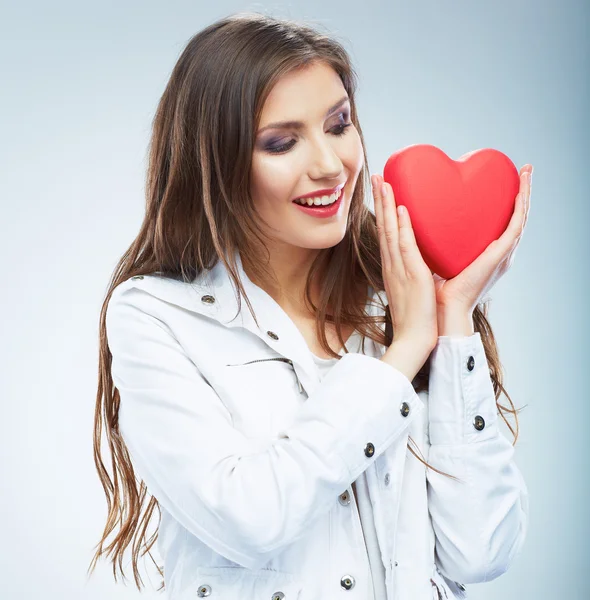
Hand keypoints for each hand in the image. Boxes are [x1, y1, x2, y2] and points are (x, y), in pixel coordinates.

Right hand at [372, 174, 438, 352]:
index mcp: (393, 269)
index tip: (382, 193)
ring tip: (383, 182)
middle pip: (383, 228)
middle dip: (380, 201)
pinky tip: (402, 209)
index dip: (383, 213)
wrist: (413, 340)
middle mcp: (392, 266)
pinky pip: (406, 247)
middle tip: (376, 177)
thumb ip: (412, 275)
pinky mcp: (412, 276)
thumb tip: (420, 265)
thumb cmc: (415, 319)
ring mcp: (400, 270)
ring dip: (387, 206)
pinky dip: (402, 227)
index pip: (386, 235)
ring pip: (391, 232)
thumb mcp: (411, 292)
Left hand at [433, 164, 532, 313]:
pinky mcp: (500, 256)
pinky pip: (516, 225)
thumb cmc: (436, 291)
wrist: (442, 310)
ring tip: (528, 170)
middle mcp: (498, 253)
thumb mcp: (438, 259)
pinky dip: (522, 206)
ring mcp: (502, 254)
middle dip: (521, 191)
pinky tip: (522, 189)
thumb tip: (420, 223)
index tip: (503, 180)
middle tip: (524, 168)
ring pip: (521, 216)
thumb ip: (436, 244)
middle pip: (514, 216)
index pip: (499, 222)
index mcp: (485, 254)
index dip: (504, 201)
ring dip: (526, 192)